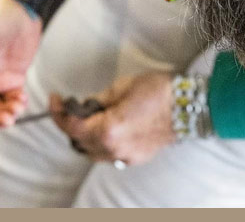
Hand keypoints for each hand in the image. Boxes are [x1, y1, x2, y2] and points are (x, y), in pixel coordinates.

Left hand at [50, 72, 174, 165]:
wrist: (189, 106)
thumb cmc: (158, 91)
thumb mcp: (122, 86)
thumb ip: (98, 100)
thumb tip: (85, 105)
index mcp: (107, 130)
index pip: (71, 126)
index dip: (58, 111)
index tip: (55, 98)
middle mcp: (114, 149)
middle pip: (78, 142)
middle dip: (72, 124)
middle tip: (74, 106)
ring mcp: (125, 156)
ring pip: (92, 152)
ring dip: (86, 136)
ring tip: (92, 116)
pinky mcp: (135, 158)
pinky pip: (109, 155)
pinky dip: (102, 143)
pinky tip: (109, 127)